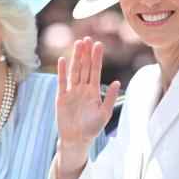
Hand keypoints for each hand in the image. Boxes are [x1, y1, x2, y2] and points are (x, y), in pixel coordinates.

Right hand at [56, 36, 120, 158]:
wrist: (76, 139)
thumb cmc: (92, 128)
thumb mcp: (104, 114)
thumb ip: (110, 98)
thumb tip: (117, 81)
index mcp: (93, 91)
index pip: (95, 70)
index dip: (97, 58)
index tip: (99, 44)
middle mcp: (82, 89)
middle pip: (84, 67)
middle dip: (86, 53)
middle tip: (87, 38)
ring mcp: (71, 92)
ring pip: (74, 71)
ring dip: (76, 58)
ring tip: (78, 44)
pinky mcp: (61, 97)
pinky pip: (61, 82)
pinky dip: (62, 71)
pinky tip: (63, 60)